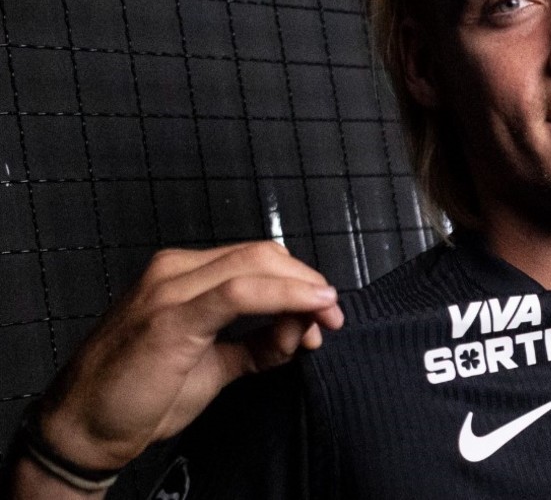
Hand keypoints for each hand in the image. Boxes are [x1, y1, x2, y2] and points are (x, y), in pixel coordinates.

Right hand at [33, 241, 343, 471]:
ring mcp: (169, 290)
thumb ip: (258, 345)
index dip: (301, 281)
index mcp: (181, 275)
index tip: (327, 313)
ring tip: (326, 320)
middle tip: (334, 318)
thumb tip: (302, 332)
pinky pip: (241, 293)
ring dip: (303, 291)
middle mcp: (174, 272)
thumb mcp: (214, 366)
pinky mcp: (170, 317)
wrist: (80, 430)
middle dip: (309, 283)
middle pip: (264, 256)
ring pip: (257, 265)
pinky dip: (284, 297)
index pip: (257, 259)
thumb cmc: (138, 397)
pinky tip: (310, 312)